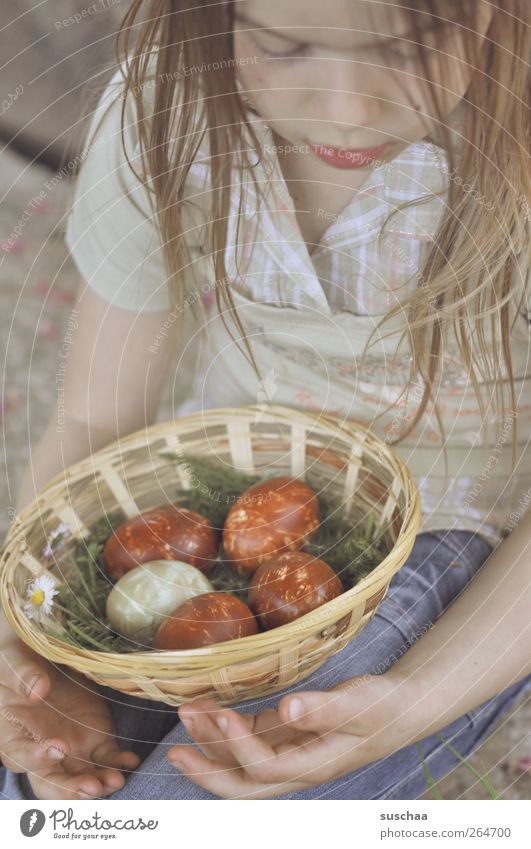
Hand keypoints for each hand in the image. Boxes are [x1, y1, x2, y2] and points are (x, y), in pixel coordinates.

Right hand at [0, 636, 140, 798]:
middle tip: (90, 788)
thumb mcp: (16, 660)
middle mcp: (42, 749)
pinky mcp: (95, 739)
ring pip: (82, 776)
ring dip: (99, 783)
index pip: (22, 756)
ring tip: (116, 780)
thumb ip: (24, 675)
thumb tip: (37, 690)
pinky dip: (118, 763)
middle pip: (52, 781)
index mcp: (15, 734)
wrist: (47, 653)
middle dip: (70, 789)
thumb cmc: (21, 659)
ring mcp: (71, 748)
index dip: (37, 758)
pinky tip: (130, 762)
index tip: (58, 747)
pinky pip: (107, 758)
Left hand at [167, 672, 415, 797]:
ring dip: (210, 743)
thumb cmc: (382, 707)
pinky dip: (224, 726)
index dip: (239, 747)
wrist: (397, 709)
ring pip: (240, 762)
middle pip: (243, 786)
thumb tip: (288, 707)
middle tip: (175, 752)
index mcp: (314, 766)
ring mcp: (287, 753)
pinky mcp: (283, 735)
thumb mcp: (357, 704)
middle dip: (206, 772)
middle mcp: (295, 767)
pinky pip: (247, 738)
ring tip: (186, 714)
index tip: (221, 715)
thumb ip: (323, 709)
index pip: (266, 769)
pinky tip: (208, 706)